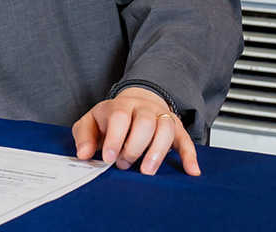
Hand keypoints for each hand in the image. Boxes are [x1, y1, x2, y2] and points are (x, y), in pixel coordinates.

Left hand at [72, 87, 199, 175]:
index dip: (115, 138)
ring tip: (147, 171)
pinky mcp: (176, 128)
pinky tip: (191, 170)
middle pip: (144, 122)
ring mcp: (161, 116)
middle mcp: (142, 108)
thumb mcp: (90, 123)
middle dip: (134, 147)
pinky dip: (189, 155)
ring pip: (166, 128)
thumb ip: (84, 136)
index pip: (120, 116)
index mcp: (119, 106)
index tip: (109, 158)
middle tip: (124, 164)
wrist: (134, 104)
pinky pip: (186, 140)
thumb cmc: (110, 119)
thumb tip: (84, 154)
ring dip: (157, 152)